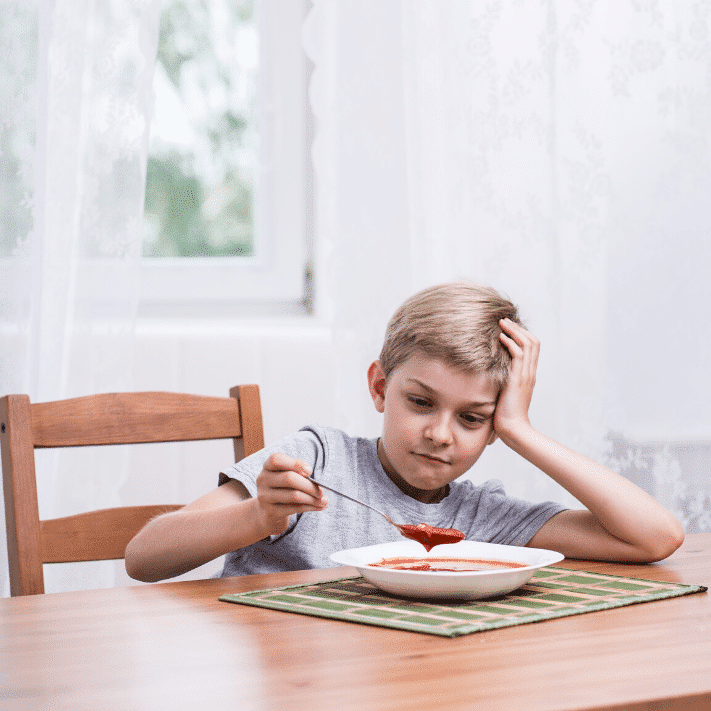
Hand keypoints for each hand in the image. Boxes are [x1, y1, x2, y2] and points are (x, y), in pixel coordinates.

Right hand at [253, 453, 327, 535]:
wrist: (269, 512)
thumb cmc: (284, 488)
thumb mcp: (288, 475)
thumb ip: (298, 470)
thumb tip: (310, 473)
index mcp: (267, 466)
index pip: (277, 459)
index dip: (295, 463)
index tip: (310, 471)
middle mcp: (263, 480)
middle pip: (289, 478)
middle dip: (309, 485)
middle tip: (322, 491)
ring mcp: (265, 496)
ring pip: (293, 495)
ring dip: (313, 498)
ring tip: (324, 501)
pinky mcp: (270, 511)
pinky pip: (294, 508)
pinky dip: (310, 507)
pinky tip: (319, 506)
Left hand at [494, 318, 539, 441]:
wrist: (513, 430)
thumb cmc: (505, 416)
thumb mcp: (503, 394)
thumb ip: (501, 383)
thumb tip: (488, 376)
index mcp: (528, 376)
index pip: (532, 348)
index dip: (522, 335)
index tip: (508, 328)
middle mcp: (529, 373)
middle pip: (533, 342)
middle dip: (518, 328)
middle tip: (504, 320)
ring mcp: (526, 375)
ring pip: (528, 344)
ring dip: (514, 331)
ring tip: (502, 323)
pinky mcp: (518, 379)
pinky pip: (519, 355)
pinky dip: (511, 343)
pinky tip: (500, 338)